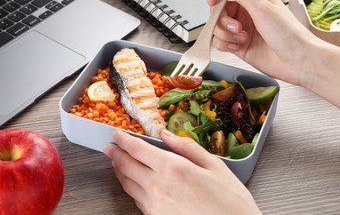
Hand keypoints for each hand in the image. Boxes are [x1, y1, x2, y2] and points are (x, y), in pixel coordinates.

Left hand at [104, 129, 260, 214]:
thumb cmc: (230, 203)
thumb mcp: (215, 166)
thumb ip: (188, 147)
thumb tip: (168, 135)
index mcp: (172, 168)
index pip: (138, 149)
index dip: (124, 140)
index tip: (116, 134)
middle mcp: (157, 186)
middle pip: (127, 166)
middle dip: (115, 154)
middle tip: (109, 147)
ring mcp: (154, 205)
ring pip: (128, 184)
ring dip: (119, 170)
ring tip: (116, 162)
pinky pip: (136, 199)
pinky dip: (130, 186)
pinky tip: (133, 183)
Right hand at [208, 0, 319, 85]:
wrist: (297, 61)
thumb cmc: (289, 34)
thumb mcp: (262, 7)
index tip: (213, 1)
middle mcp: (248, 13)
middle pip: (219, 10)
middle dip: (223, 19)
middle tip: (236, 26)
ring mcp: (242, 30)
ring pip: (218, 27)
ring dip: (226, 34)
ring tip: (243, 38)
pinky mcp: (239, 46)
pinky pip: (220, 42)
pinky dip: (226, 44)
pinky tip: (238, 46)